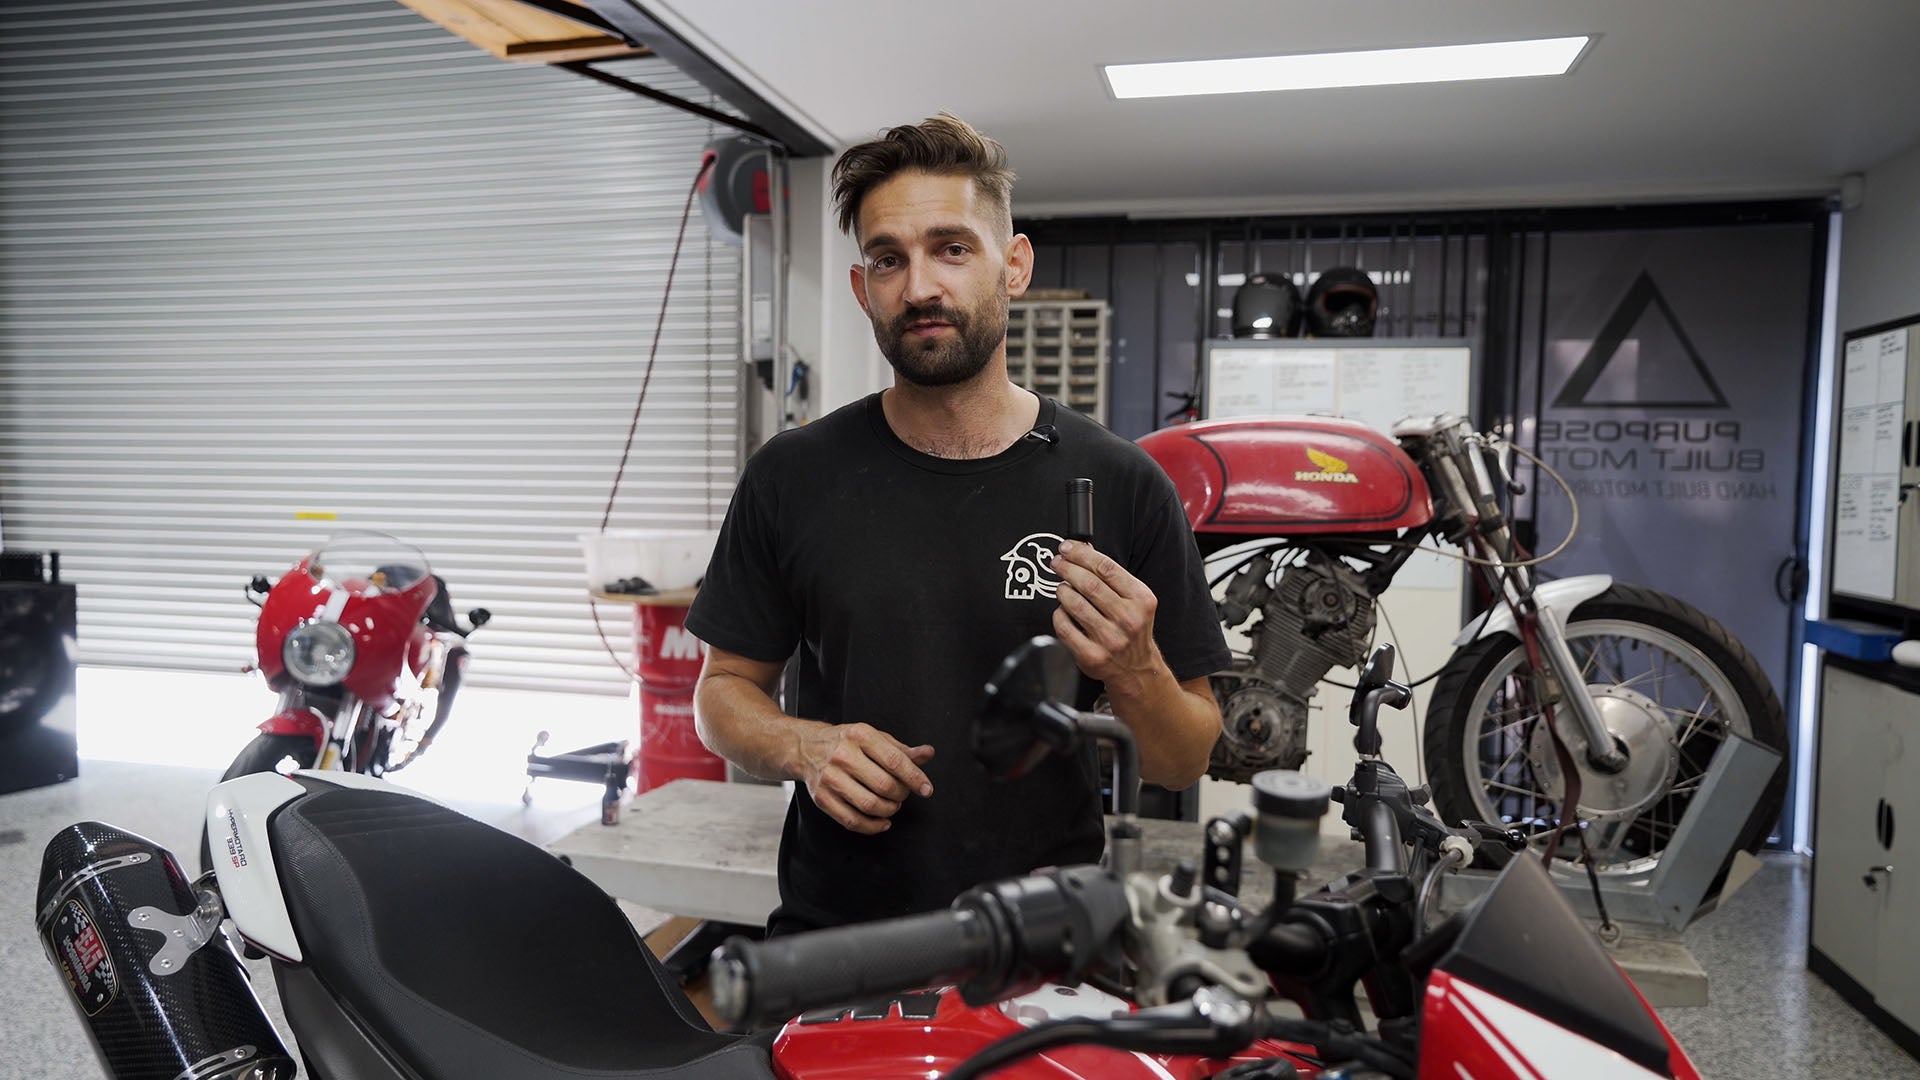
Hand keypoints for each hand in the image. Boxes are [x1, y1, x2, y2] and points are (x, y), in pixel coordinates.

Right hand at [795, 723, 934, 834]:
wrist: (807, 748)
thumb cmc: (847, 743)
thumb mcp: (875, 738)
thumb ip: (902, 749)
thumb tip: (927, 754)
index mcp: (860, 736)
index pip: (894, 761)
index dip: (915, 778)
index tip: (926, 789)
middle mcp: (843, 756)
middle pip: (884, 785)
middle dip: (901, 794)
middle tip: (903, 793)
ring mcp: (830, 778)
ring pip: (869, 805)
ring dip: (889, 810)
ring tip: (892, 804)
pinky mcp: (822, 798)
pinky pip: (852, 821)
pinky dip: (872, 826)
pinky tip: (882, 821)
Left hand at [1051, 539, 1163, 697]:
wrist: (1135, 668)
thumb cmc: (1131, 629)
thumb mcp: (1135, 600)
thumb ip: (1112, 577)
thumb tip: (1083, 550)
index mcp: (1141, 600)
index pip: (1107, 568)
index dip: (1082, 554)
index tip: (1068, 548)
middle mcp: (1128, 619)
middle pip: (1089, 583)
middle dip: (1067, 568)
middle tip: (1057, 563)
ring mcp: (1110, 639)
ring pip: (1074, 604)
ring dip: (1062, 591)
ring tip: (1062, 588)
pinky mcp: (1092, 656)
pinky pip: (1064, 627)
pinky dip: (1059, 614)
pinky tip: (1062, 611)